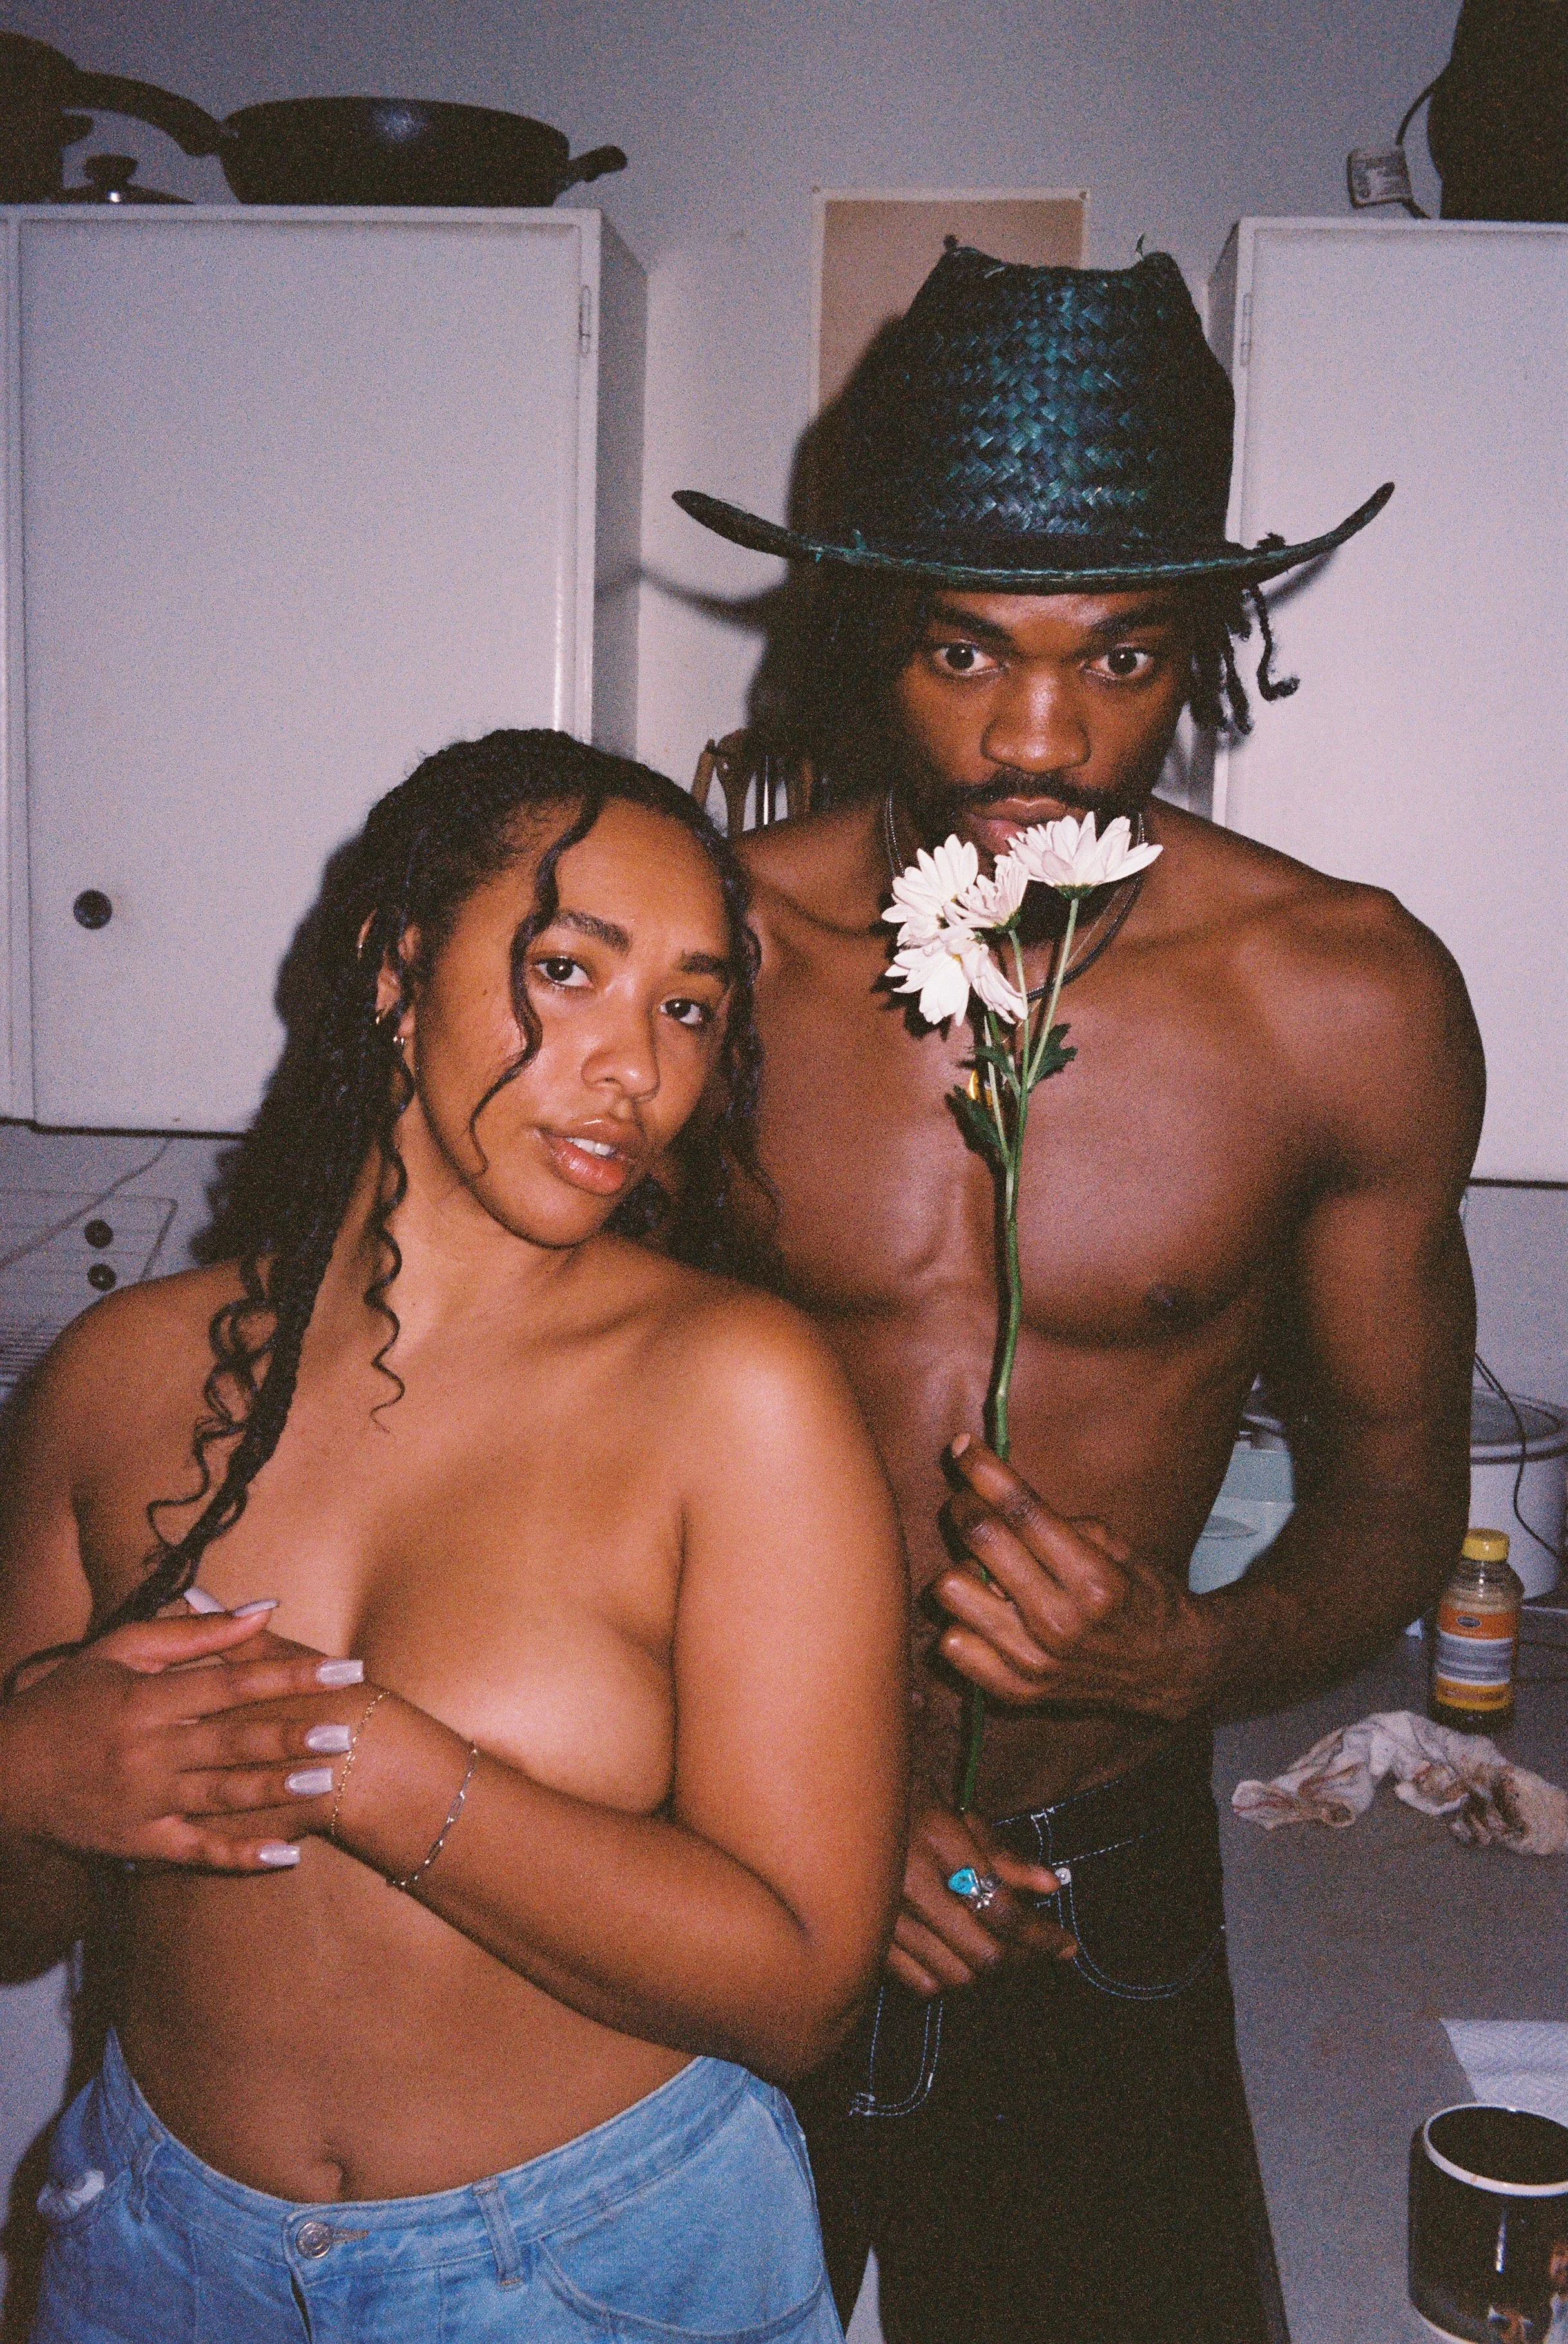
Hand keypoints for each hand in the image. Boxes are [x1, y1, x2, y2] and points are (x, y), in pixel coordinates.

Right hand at [0, 1610, 366, 1871]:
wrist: (2, 1773)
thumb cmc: (67, 1700)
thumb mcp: (119, 1650)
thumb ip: (193, 1631)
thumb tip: (262, 1609)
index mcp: (146, 1698)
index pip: (231, 1683)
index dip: (290, 1675)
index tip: (343, 1669)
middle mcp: (147, 1750)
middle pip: (232, 1741)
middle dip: (291, 1736)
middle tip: (345, 1730)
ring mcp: (143, 1801)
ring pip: (221, 1796)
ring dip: (275, 1791)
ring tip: (327, 1783)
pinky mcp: (138, 1843)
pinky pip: (195, 1852)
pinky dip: (239, 1856)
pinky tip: (285, 1855)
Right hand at [887, 1780, 1074, 1998]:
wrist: (838, 1799)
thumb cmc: (906, 1799)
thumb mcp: (957, 1814)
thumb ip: (1003, 1854)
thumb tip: (1052, 1886)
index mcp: (937, 1841)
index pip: (1002, 1908)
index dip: (1042, 1936)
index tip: (1067, 1945)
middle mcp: (910, 1881)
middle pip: (983, 1953)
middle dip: (1023, 1960)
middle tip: (1041, 1952)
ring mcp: (885, 1914)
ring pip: (955, 1976)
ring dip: (989, 1973)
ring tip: (1005, 1953)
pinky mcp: (868, 1936)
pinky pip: (920, 1982)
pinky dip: (949, 1980)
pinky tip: (960, 1957)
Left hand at [935, 1438, 1214, 1720]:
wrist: (1169, 1667)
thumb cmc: (1139, 1595)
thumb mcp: (1117, 1545)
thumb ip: (1060, 1522)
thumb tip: (994, 1495)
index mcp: (1093, 1580)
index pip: (1020, 1510)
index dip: (984, 1470)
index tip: (963, 1448)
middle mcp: (1062, 1623)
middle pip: (981, 1540)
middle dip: (965, 1506)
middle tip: (968, 1502)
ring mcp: (1037, 1662)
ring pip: (953, 1591)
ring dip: (962, 1569)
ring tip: (984, 1570)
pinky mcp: (1020, 1691)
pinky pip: (953, 1644)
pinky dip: (962, 1621)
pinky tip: (986, 1612)